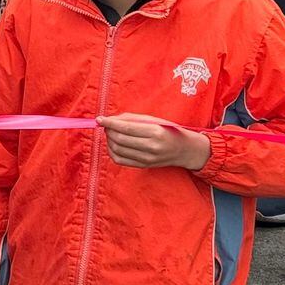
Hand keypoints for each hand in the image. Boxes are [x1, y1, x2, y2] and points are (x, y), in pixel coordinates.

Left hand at [96, 113, 210, 170]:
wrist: (184, 150)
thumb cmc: (167, 130)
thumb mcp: (153, 120)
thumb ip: (132, 119)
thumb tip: (110, 120)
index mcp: (155, 132)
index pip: (126, 128)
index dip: (110, 123)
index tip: (99, 119)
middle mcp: (151, 147)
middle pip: (120, 139)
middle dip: (108, 131)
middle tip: (106, 125)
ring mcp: (147, 158)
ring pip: (118, 150)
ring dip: (109, 140)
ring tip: (110, 133)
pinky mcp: (143, 165)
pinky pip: (120, 160)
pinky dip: (112, 151)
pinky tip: (113, 144)